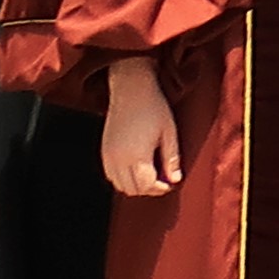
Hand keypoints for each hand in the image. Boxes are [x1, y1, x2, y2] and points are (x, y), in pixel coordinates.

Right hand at [102, 64, 182, 197]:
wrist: (131, 89)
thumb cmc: (154, 108)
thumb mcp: (169, 133)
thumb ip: (171, 159)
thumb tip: (175, 180)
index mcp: (136, 155)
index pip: (146, 185)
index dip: (160, 189)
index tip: (171, 183)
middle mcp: (118, 159)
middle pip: (131, 189)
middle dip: (149, 189)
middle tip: (163, 180)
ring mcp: (108, 155)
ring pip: (119, 184)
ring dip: (135, 185)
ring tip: (152, 174)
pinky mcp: (104, 151)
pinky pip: (111, 175)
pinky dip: (124, 178)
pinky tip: (138, 167)